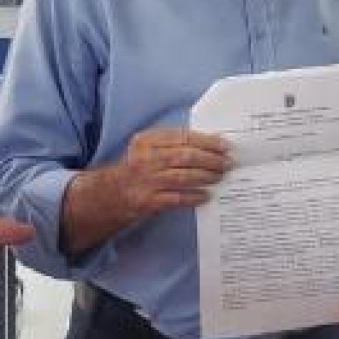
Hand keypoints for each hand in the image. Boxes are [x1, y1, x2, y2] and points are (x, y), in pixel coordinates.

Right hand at [110, 128, 232, 223]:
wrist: (111, 194)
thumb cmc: (138, 168)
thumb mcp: (149, 148)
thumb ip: (175, 143)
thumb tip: (212, 141)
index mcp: (147, 140)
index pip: (183, 137)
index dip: (207, 141)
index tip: (225, 146)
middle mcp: (145, 158)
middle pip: (186, 156)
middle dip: (211, 160)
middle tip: (227, 163)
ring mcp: (146, 180)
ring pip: (183, 177)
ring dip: (206, 177)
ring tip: (219, 177)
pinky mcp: (148, 201)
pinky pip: (177, 198)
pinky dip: (194, 197)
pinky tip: (205, 195)